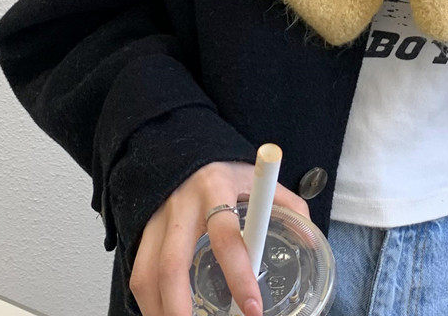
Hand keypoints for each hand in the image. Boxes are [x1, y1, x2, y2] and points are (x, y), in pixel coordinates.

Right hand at [129, 160, 310, 315]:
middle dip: (181, 306)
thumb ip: (286, 205)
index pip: (227, 236)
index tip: (252, 307)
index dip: (239, 273)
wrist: (182, 149)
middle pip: (174, 263)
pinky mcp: (142, 230)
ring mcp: (157, 219)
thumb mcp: (256, 178)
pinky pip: (138, 271)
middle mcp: (182, 206)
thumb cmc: (224, 172)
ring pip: (147, 273)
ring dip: (159, 310)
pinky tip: (162, 313)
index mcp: (216, 189)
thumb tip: (310, 237)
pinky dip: (147, 300)